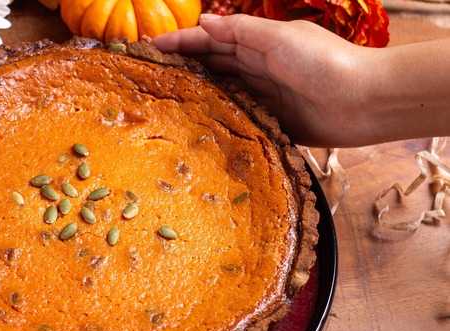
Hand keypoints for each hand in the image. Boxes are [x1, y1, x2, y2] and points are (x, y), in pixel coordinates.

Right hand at [153, 14, 378, 146]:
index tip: (148, 48)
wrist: (365, 101)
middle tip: (147, 78)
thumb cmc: (324, 62)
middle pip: (211, 66)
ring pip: (220, 93)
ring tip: (161, 103)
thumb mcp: (279, 38)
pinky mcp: (271, 123)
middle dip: (181, 68)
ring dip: (194, 94)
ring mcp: (263, 96)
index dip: (180, 42)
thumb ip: (241, 31)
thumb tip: (203, 20)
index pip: (210, 40)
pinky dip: (217, 121)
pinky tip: (196, 128)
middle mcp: (258, 68)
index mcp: (259, 43)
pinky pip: (237, 121)